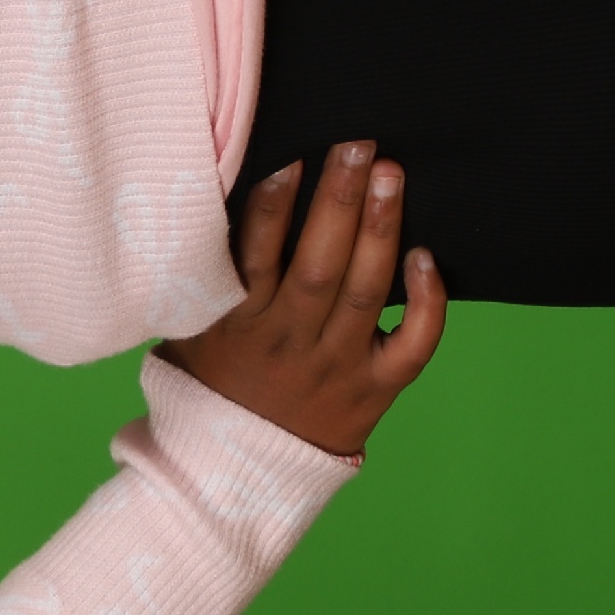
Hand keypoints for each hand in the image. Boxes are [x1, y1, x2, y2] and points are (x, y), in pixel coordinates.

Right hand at [159, 141, 445, 455]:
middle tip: (358, 145)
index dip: (273, 207)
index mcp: (239, 325)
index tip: (292, 158)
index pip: (256, 257)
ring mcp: (337, 367)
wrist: (235, 469)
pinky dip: (426, 303)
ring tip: (390, 175)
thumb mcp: (189, 327)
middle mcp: (290, 343)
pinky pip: (412, 347)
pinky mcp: (375, 390)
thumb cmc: (210, 381)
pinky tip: (426, 258)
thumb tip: (211, 199)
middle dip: (339, 201)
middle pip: (319, 266)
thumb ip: (204, 276)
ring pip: (365, 294)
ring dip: (380, 230)